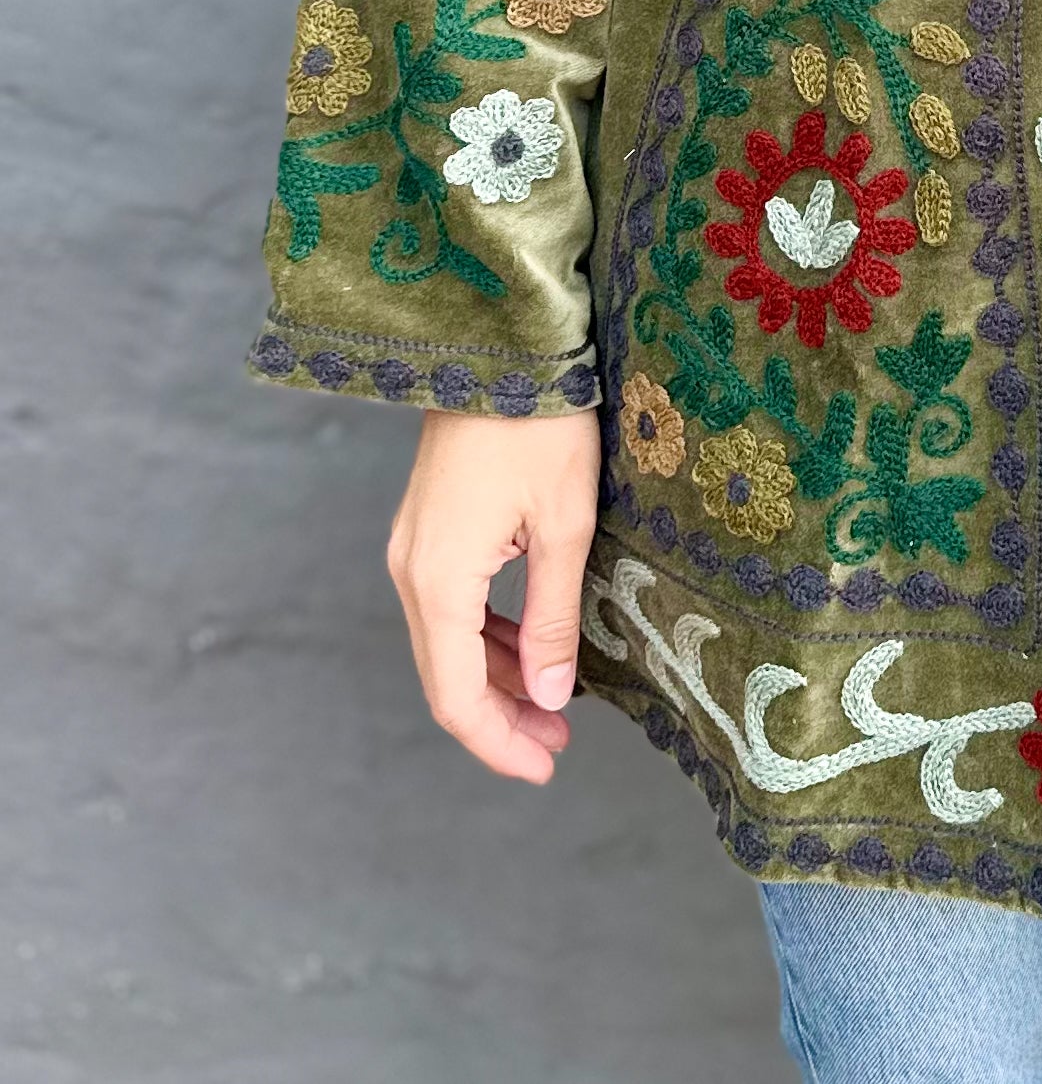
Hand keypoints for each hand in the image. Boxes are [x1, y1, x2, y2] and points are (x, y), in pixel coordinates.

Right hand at [386, 407, 599, 782]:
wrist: (500, 341)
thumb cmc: (541, 425)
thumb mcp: (563, 524)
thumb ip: (552, 617)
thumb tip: (551, 698)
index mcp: (438, 580)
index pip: (457, 697)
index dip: (498, 744)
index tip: (545, 768)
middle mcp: (410, 570)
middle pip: (446, 676)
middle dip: (501, 719)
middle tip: (558, 746)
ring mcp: (413, 546)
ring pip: (448, 641)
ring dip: (497, 678)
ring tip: (554, 705)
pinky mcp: (429, 525)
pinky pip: (450, 603)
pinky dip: (487, 635)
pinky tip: (530, 644)